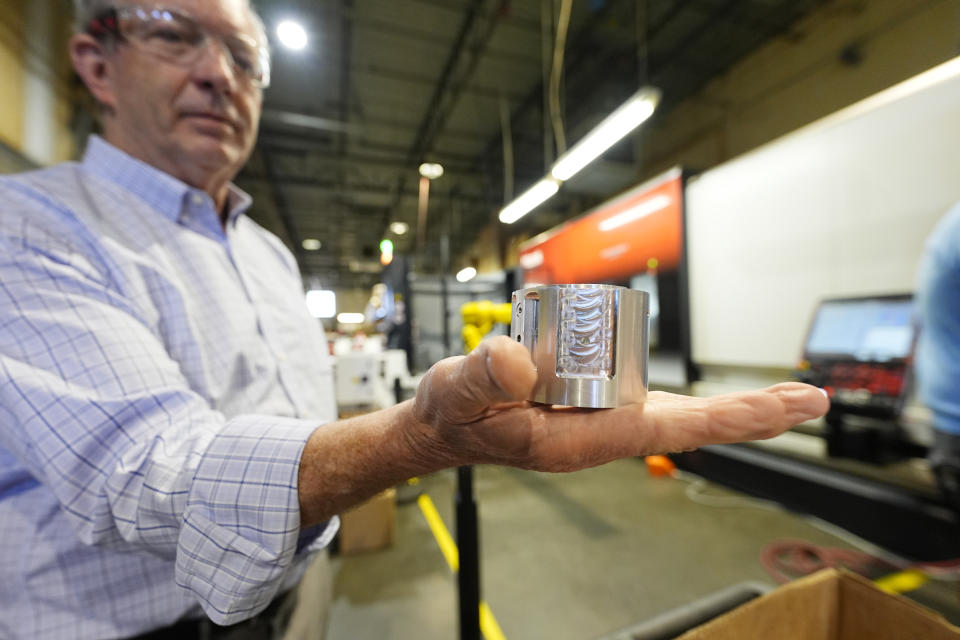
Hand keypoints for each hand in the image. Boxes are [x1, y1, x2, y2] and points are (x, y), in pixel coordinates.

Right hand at [411, 336, 828, 471]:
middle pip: (688, 423)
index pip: (668, 427)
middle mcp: (601, 431)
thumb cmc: (457, 415)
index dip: (727, 417)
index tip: (780, 411)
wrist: (448, 425)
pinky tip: (717, 396)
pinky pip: (650, 397)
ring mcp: (601, 419)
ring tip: (783, 397)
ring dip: (728, 406)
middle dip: (749, 413)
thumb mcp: (460, 391)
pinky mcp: (593, 403)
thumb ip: (485, 376)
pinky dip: (692, 397)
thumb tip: (523, 362)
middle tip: (808, 398)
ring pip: (675, 411)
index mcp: (580, 438)